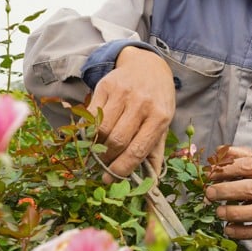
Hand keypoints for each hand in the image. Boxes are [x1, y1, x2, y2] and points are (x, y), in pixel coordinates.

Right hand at [88, 46, 174, 179]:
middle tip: (103, 166)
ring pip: (102, 129)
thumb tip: (150, 184)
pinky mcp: (106, 86)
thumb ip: (155, 152)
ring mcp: (123, 93)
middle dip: (107, 159)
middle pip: (117, 141)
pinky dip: (88, 129)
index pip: (137, 150)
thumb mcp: (163, 123)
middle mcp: (142, 103)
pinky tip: (92, 135)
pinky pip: (91, 115)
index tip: (110, 180)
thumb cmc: (156, 100)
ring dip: (97, 146)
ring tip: (98, 152)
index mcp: (160, 117)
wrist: (147, 66)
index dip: (121, 168)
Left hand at [204, 145, 251, 239]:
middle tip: (209, 194)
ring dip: (233, 213)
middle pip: (250, 189)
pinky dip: (243, 232)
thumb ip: (244, 155)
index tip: (209, 175)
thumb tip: (218, 151)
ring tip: (218, 213)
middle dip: (226, 191)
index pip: (246, 167)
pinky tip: (229, 229)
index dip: (225, 171)